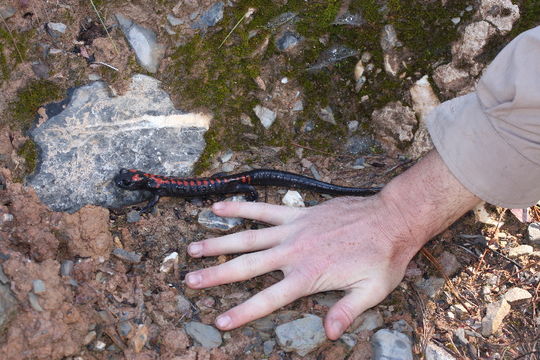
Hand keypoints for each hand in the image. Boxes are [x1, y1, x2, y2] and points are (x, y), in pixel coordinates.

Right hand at [185, 150, 480, 338]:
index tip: (219, 321)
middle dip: (217, 275)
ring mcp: (293, 230)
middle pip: (247, 266)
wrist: (391, 218)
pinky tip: (219, 206)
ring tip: (193, 247)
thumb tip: (329, 334)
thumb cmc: (382, 257)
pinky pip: (264, 210)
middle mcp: (293, 253)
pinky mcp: (297, 214)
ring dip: (219, 241)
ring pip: (248, 236)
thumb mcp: (371, 291)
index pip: (268, 298)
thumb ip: (346, 311)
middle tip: (190, 279)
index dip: (243, 311)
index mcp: (308, 276)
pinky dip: (241, 208)